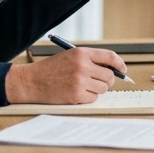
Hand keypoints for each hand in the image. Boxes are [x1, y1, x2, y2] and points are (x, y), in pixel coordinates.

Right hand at [4, 47, 128, 103]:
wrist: (31, 81)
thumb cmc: (50, 69)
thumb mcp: (70, 57)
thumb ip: (90, 60)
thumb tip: (113, 69)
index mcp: (81, 53)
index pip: (110, 57)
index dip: (119, 64)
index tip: (122, 70)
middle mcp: (82, 66)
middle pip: (109, 76)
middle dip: (106, 80)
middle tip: (97, 81)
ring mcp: (80, 82)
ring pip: (103, 89)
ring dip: (96, 89)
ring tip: (81, 86)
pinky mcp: (76, 96)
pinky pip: (93, 98)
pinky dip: (88, 97)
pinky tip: (75, 93)